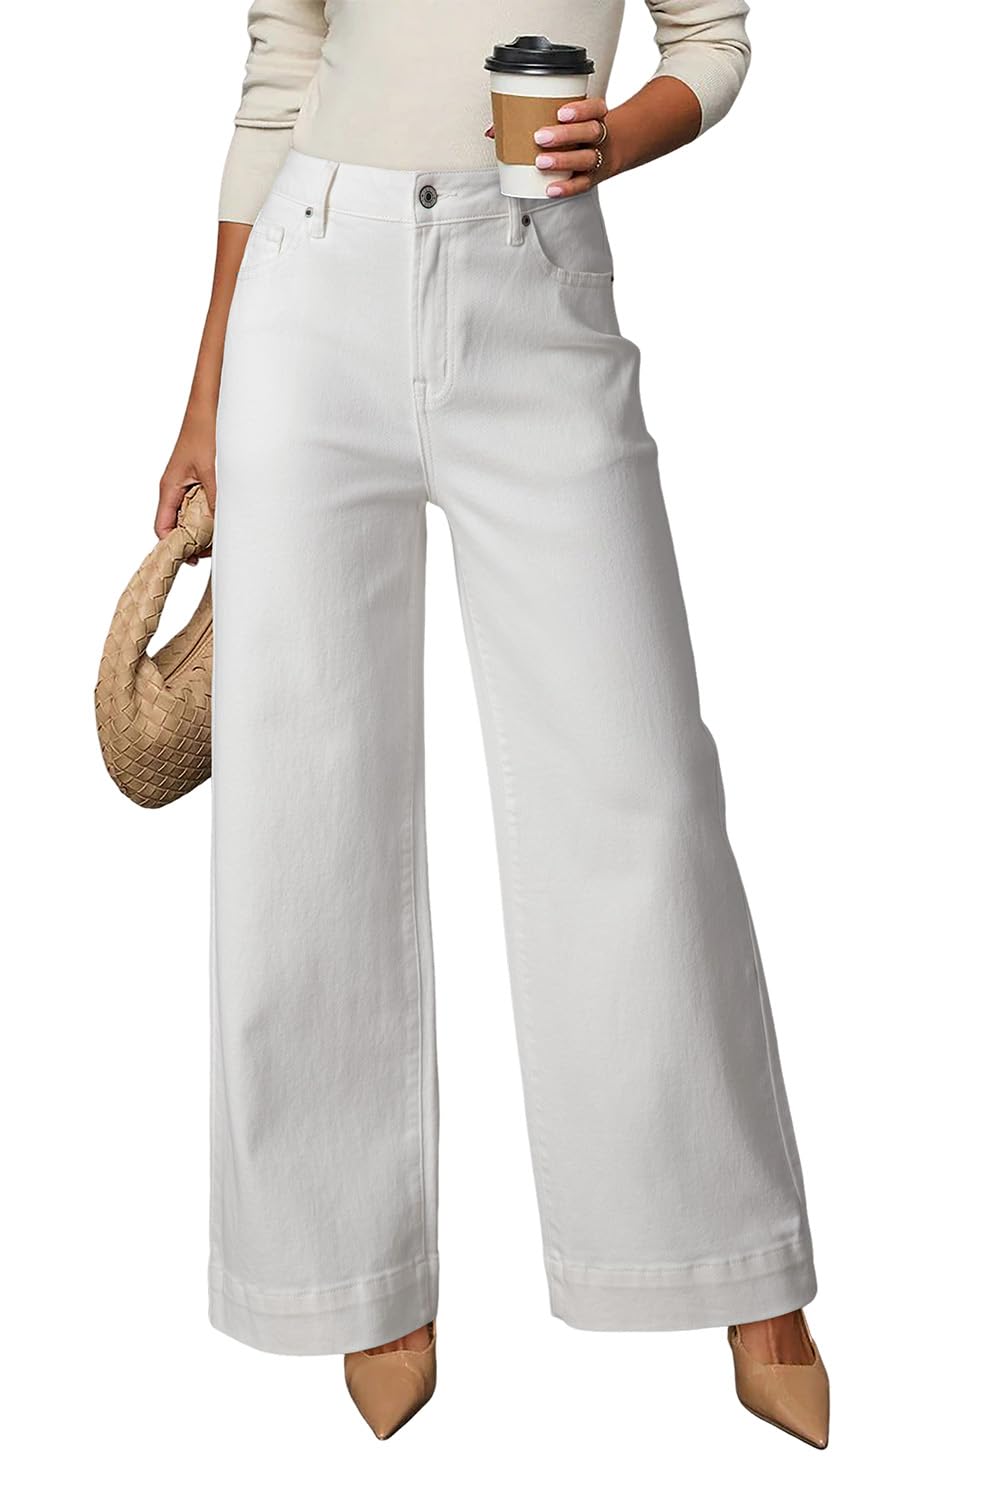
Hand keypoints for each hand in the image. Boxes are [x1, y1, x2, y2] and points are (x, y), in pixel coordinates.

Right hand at [157, 405, 215, 563]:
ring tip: (224, 537)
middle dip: (194, 541)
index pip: (162, 529)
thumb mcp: (213, 471)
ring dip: (205, 528)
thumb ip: (215, 500)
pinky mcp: (200, 479)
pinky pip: (202, 504)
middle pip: (177, 526)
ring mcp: (187, 485)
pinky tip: (227, 517)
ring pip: (191, 516)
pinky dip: (213, 514)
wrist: (212, 405)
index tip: (194, 559)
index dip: (174, 548)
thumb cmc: (206, 431)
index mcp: (169, 488)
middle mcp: (175, 489)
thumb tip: (219, 528)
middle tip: (216, 551)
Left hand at [485, 96, 613, 197]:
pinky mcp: (591, 178)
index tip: (561, 113)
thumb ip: (529, 119)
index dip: (581, 110)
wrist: (605, 154)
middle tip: (540, 137)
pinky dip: (566, 188)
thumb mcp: (560, 120)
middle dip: (566, 135)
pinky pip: (582, 184)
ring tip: (541, 162)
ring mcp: (597, 158)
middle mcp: (599, 137)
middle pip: (590, 132)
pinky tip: (551, 189)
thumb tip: (493, 132)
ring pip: (586, 158)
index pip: (595, 108)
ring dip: (563, 160)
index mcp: (594, 116)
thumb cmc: (573, 133)